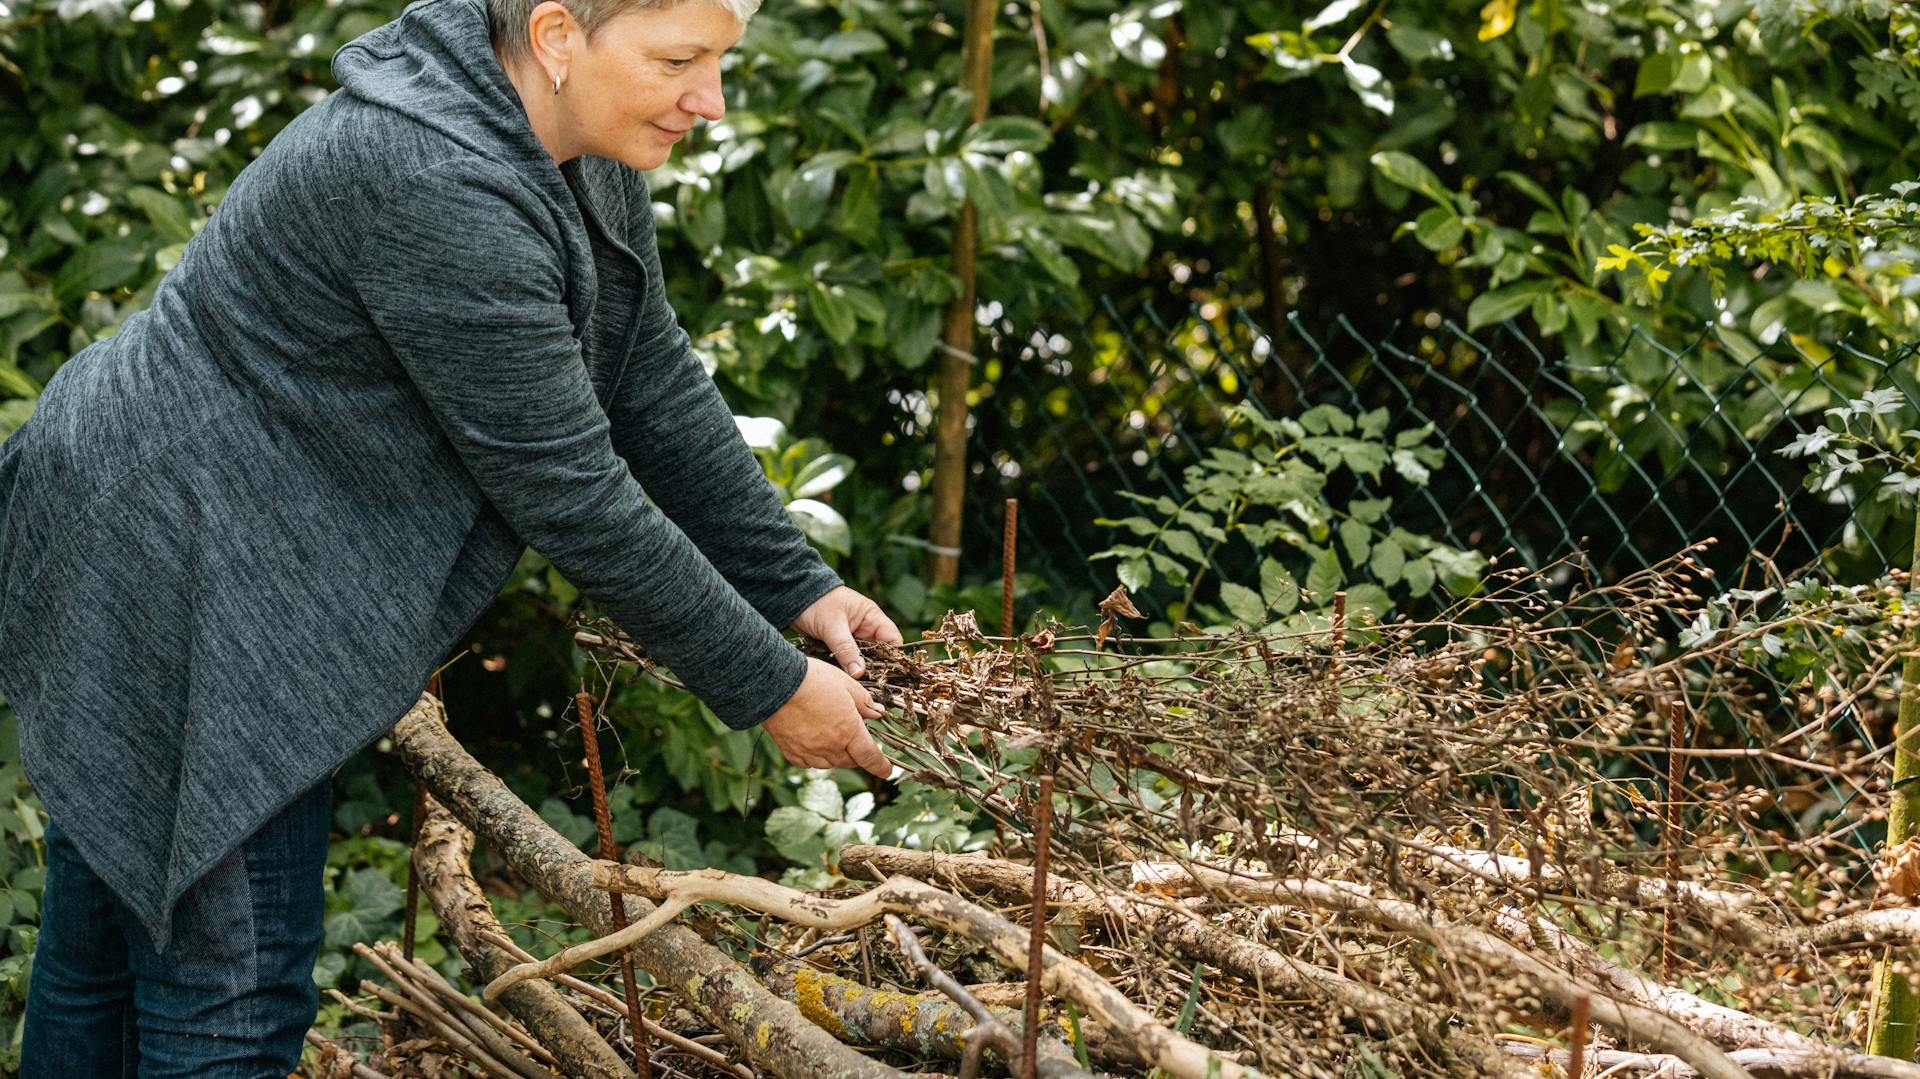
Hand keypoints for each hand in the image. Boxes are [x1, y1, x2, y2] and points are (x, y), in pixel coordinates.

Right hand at [763, 658, 892, 777]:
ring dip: (836, 756)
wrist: (774, 683)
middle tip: (856, 741)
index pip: (870, 757)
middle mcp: (830, 746)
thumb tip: (877, 713)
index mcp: (849, 731)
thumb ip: (864, 702)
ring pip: (830, 763)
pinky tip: (813, 743)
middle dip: (857, 754)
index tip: (886, 771)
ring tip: (832, 738)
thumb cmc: (813, 679)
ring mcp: (809, 752)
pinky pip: (808, 762)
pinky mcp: (791, 752)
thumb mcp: (846, 683)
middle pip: (850, 761)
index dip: (880, 766)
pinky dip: (815, 757)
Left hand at [791, 585, 903, 677]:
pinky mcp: (841, 646)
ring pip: (864, 660)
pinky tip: (846, 682)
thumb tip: (859, 673)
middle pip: (880, 654)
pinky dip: (848, 670)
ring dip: (861, 671)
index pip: (893, 640)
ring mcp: (854, 638)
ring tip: (859, 688)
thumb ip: (846, 649)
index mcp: (872, 618)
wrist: (793, 596)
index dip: (893, 657)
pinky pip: (850, 661)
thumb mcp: (832, 626)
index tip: (886, 675)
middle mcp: (866, 629)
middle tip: (871, 686)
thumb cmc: (816, 603)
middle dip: (876, 669)